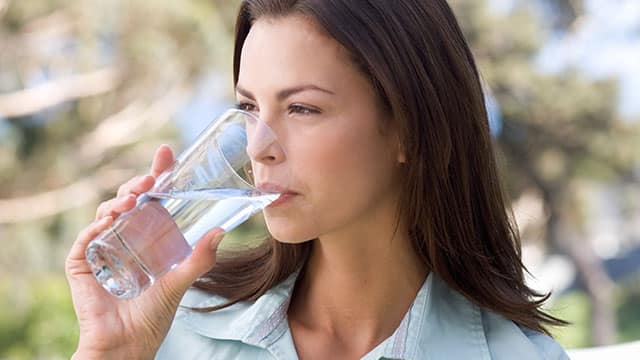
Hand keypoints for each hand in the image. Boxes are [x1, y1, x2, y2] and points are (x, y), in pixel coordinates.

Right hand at [65, 144, 224, 358]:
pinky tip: (107, 222)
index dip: (157, 175)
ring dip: (118, 202)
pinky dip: (94, 228)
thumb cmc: (153, 315)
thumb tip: (222, 231)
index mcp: (147, 236)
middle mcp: (125, 237)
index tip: (165, 154)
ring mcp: (102, 248)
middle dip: (138, 184)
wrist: (128, 344)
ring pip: (106, 213)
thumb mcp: (181, 281)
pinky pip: (84, 240)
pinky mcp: (83, 265)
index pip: (152, 199)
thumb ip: (201, 259)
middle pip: (129, 200)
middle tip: (151, 179)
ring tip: (133, 201)